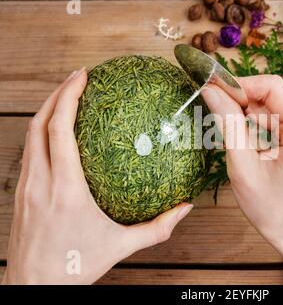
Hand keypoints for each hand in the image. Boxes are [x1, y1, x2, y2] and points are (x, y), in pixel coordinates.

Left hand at [2, 68, 192, 284]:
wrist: (33, 286)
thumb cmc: (74, 266)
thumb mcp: (121, 247)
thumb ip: (157, 228)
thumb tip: (185, 208)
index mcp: (64, 188)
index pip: (60, 129)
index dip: (69, 96)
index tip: (83, 76)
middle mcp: (40, 180)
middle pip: (39, 122)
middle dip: (57, 93)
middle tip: (78, 76)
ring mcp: (25, 186)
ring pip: (29, 134)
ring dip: (47, 109)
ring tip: (68, 96)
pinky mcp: (20, 193)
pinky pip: (29, 150)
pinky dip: (41, 130)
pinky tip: (57, 131)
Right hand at [202, 75, 282, 284]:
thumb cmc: (272, 208)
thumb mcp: (243, 167)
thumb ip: (228, 124)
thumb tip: (210, 90)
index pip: (272, 87)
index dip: (239, 84)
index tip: (211, 89)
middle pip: (270, 96)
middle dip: (240, 105)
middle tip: (216, 122)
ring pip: (270, 106)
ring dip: (246, 119)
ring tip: (238, 147)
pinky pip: (275, 117)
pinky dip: (256, 127)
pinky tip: (251, 148)